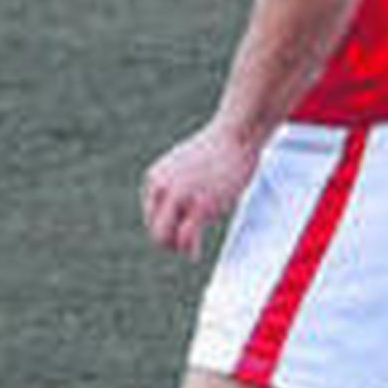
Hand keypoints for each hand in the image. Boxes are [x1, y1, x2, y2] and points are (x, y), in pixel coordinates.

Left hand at [142, 121, 258, 256]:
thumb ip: (175, 186)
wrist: (237, 132)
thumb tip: (176, 214)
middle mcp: (162, 188)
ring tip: (191, 249)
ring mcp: (180, 197)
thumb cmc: (218, 149)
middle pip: (155, 231)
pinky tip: (195, 255)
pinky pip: (187, 239)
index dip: (168, 227)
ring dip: (178, 248)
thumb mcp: (186, 165)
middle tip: (186, 245)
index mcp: (155, 178)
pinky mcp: (200, 205)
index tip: (184, 230)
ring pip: (164, 239)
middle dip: (169, 242)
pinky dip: (190, 250)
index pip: (151, 217)